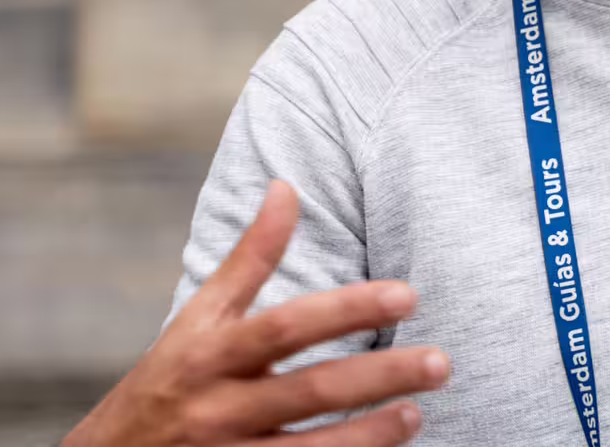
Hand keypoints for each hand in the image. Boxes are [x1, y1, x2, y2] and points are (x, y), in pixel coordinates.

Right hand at [64, 180, 449, 445]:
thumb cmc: (168, 380)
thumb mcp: (198, 319)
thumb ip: (250, 258)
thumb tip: (287, 187)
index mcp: (211, 354)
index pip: (288, 326)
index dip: (348, 310)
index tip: (407, 295)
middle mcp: (219, 409)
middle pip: (311, 391)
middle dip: (380, 376)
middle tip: (441, 362)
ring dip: (370, 436)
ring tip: (418, 414)